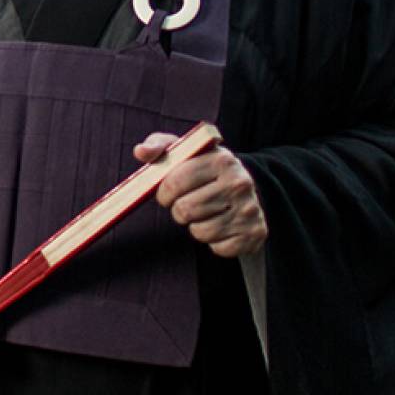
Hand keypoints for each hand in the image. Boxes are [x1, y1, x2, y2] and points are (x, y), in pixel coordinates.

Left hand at [138, 133, 268, 257]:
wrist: (247, 191)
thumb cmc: (205, 171)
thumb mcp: (186, 152)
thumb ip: (160, 146)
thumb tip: (140, 151)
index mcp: (222, 159)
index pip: (175, 182)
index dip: (164, 192)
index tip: (167, 193)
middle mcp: (240, 183)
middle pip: (185, 209)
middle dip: (179, 210)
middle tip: (186, 205)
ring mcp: (249, 209)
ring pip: (200, 232)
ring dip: (195, 226)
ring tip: (204, 214)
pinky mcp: (254, 233)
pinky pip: (218, 248)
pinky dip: (213, 242)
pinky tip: (220, 226)